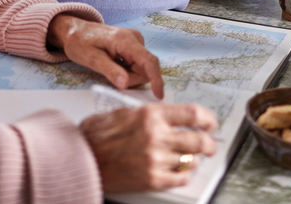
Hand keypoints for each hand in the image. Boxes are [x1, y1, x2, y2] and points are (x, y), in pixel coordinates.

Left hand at [47, 15, 163, 98]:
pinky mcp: (133, 46)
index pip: (148, 61)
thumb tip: (126, 84)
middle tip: (111, 76)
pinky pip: (137, 65)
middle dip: (131, 79)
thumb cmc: (80, 42)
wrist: (75, 30)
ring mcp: (135, 42)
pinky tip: (113, 64)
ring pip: (141, 69)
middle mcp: (135, 39)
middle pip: (145, 69)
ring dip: (128, 75)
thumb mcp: (91, 59)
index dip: (156, 79)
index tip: (158, 95)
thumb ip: (110, 71)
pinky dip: (127, 71)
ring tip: (109, 67)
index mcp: (125, 40)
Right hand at [81, 104, 217, 192]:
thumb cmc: (95, 135)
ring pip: (192, 160)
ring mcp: (156, 159)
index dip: (207, 119)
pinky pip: (181, 178)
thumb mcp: (121, 112)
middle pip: (199, 140)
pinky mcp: (152, 179)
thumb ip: (145, 113)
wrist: (81, 158)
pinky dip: (184, 175)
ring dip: (195, 159)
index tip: (210, 123)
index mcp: (150, 115)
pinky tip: (180, 171)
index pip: (192, 114)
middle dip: (208, 143)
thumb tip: (163, 115)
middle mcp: (156, 136)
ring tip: (193, 157)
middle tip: (209, 144)